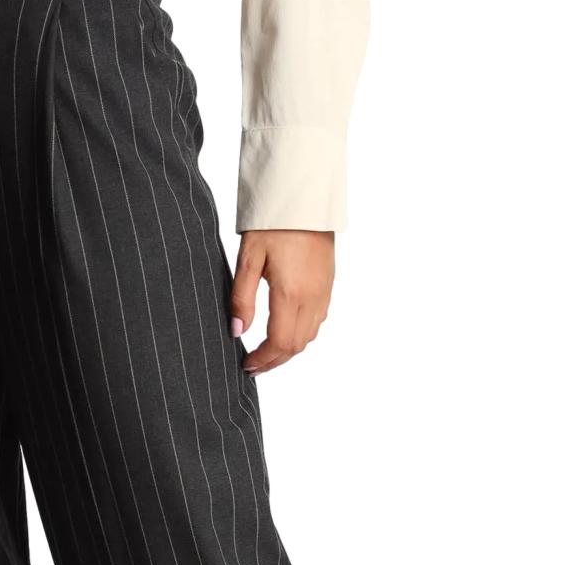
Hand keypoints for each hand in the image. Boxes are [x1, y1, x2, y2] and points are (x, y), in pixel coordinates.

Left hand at [229, 230, 334, 374]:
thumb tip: (237, 331)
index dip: (262, 360)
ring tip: (266, 353)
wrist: (305, 198)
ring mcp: (324, 292)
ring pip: (309, 337)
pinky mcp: (328, 285)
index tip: (246, 364)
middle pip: (296, 346)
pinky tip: (284, 331)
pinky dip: (300, 335)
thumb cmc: (273, 224)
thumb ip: (242, 298)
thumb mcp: (248, 259)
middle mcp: (312, 298)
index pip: (279, 343)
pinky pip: (317, 321)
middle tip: (253, 366)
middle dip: (274, 361)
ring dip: (287, 350)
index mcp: (291, 293)